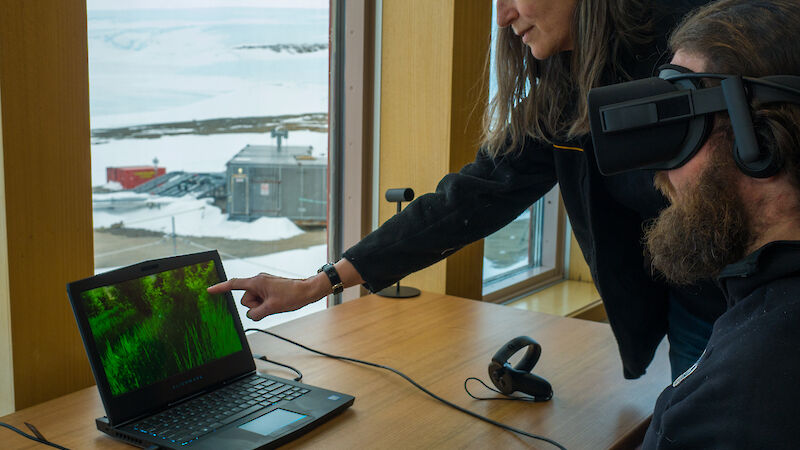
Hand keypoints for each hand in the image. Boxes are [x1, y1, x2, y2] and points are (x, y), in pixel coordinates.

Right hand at [207, 273, 326, 319]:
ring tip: (275, 303)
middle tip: (270, 304)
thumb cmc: (292, 296)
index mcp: (256, 282)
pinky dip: (265, 304)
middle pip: (245, 299)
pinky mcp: (268, 288)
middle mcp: (258, 281)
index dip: (220, 288)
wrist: (307, 290)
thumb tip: (251, 315)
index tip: (209, 290)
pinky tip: (276, 303)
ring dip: (261, 306)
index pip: (233, 284)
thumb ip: (256, 313)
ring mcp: (263, 285)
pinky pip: (260, 300)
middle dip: (255, 305)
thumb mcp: (272, 308)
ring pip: (253, 302)